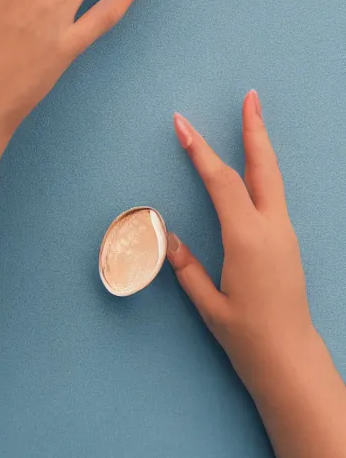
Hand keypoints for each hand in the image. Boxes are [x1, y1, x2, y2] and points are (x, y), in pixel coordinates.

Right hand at [166, 90, 315, 391]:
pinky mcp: (287, 241)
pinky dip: (264, 170)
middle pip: (263, 168)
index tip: (183, 123)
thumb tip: (166, 235)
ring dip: (261, 146)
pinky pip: (275, 195)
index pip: (221, 183)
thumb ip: (187, 267)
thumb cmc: (247, 337)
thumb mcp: (208, 305)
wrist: (290, 360)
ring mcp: (284, 233)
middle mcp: (271, 229)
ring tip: (254, 118)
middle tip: (251, 97)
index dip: (201, 151)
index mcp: (248, 239)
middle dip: (254, 130)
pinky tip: (256, 166)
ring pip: (273, 178)